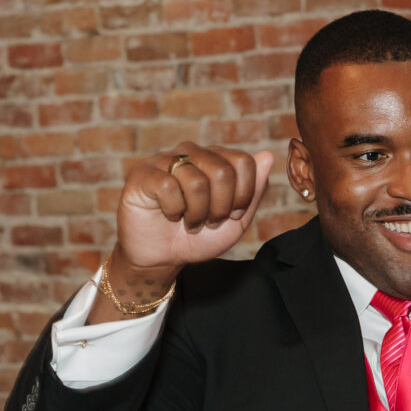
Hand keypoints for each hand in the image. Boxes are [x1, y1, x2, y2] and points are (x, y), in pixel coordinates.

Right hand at [108, 143, 275, 287]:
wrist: (163, 257)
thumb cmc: (200, 237)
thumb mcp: (236, 221)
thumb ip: (254, 190)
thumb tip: (267, 155)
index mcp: (217, 158)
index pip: (244, 162)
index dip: (243, 195)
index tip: (231, 214)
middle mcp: (192, 152)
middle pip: (222, 172)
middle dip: (220, 208)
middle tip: (208, 221)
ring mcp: (166, 160)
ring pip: (196, 181)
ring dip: (197, 213)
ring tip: (189, 220)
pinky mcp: (143, 173)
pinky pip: (168, 186)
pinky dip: (174, 210)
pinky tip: (169, 214)